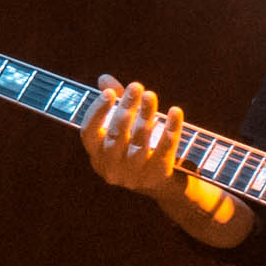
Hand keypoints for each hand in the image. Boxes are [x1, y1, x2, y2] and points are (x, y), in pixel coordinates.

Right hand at [81, 76, 185, 197]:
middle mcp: (111, 168)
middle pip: (116, 135)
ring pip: (140, 142)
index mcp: (97, 155)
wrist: (166, 186)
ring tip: (151, 95)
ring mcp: (134, 176)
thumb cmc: (139, 149)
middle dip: (126, 108)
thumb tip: (104, 79)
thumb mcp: (125, 128)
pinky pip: (165, 150)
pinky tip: (175, 112)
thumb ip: (115, 103)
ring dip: (146, 115)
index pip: (89, 132)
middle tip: (136, 87)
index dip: (97, 111)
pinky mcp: (158, 176)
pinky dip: (171, 129)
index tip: (109, 92)